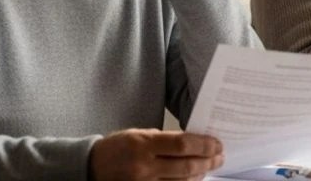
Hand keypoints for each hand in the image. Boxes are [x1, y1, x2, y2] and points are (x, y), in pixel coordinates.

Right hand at [89, 129, 223, 180]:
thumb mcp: (139, 134)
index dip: (204, 145)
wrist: (91, 167)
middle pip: (186, 166)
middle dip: (208, 161)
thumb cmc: (117, 148)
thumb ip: (165, 139)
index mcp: (143, 144)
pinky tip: (192, 179)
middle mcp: (144, 167)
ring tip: (208, 167)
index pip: (183, 145)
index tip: (217, 144)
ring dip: (199, 175)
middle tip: (219, 157)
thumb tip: (194, 143)